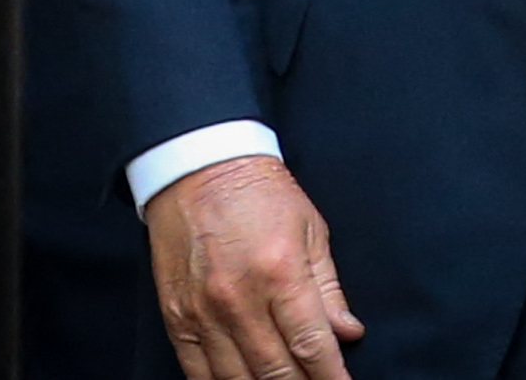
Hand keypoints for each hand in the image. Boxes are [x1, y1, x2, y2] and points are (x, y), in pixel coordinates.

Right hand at [145, 154, 363, 379]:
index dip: (331, 375)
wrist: (200, 167)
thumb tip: (348, 333)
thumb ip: (329, 289)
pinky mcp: (176, 318)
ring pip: (237, 379)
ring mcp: (203, 313)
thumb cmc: (261, 193)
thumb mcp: (311, 229)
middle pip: (276, 371)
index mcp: (280, 273)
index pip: (311, 344)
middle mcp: (240, 299)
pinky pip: (197, 372)